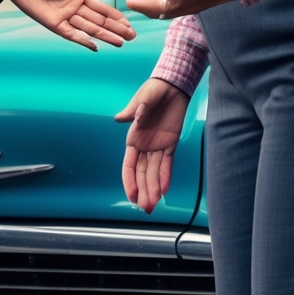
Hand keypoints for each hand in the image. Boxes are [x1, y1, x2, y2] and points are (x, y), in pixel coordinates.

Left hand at [7, 0, 134, 50]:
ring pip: (89, 29)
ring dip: (105, 36)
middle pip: (99, 22)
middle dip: (116, 29)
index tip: (129, 24)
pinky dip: (82, 39)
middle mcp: (74, 10)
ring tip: (120, 43)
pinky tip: (95, 45)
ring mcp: (65, 18)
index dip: (115, 17)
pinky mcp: (54, 24)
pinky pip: (71, 33)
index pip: (102, 9)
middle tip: (132, 37)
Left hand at [109, 0, 236, 19]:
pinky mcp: (192, 5)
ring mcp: (185, 8)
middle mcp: (177, 9)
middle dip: (137, 4)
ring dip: (147, 5)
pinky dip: (160, 3)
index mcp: (173, 4)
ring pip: (160, 9)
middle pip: (150, 10)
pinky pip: (170, 7)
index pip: (144, 0)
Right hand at [114, 76, 190, 213]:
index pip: (129, 165)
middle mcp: (144, 146)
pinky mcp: (171, 144)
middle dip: (143, 191)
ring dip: (153, 189)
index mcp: (133, 138)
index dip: (130, 181)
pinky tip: (164, 191)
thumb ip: (133, 111)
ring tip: (153, 206)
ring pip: (154, 173)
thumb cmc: (153, 91)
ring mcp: (157, 146)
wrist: (172, 86)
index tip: (132, 196)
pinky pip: (168, 164)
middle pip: (142, 174)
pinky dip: (166, 177)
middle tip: (145, 209)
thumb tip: (121, 118)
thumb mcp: (142, 99)